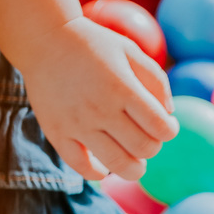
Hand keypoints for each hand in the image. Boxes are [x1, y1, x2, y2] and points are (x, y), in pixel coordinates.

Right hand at [22, 16, 176, 181]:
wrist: (43, 40)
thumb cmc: (93, 45)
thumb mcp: (130, 50)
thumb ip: (156, 80)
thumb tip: (169, 114)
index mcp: (123, 88)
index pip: (161, 127)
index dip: (170, 130)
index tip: (166, 125)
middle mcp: (101, 109)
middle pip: (144, 149)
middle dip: (153, 147)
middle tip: (148, 137)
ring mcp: (78, 124)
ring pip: (117, 165)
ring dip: (134, 168)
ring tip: (134, 159)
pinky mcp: (57, 133)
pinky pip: (81, 167)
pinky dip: (98, 173)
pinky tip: (105, 166)